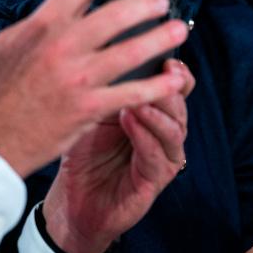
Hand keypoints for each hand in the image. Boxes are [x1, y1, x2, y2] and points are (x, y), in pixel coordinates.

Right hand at [0, 0, 188, 175]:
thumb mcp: (8, 43)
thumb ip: (39, 23)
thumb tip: (63, 5)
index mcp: (41, 25)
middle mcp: (61, 47)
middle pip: (115, 15)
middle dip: (146, 3)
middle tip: (163, 0)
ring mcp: (77, 79)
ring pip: (131, 51)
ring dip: (160, 38)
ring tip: (179, 30)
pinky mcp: (88, 109)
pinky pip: (132, 93)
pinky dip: (158, 86)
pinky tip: (174, 79)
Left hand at [42, 59, 194, 252]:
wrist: (72, 200)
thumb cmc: (84, 151)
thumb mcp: (97, 110)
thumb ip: (112, 87)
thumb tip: (115, 52)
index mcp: (156, 113)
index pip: (178, 87)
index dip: (177, 73)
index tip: (166, 59)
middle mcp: (165, 134)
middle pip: (180, 105)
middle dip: (168, 88)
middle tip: (157, 73)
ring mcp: (164, 158)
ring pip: (174, 129)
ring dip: (157, 111)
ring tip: (138, 98)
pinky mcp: (155, 181)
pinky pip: (157, 156)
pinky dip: (145, 137)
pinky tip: (129, 121)